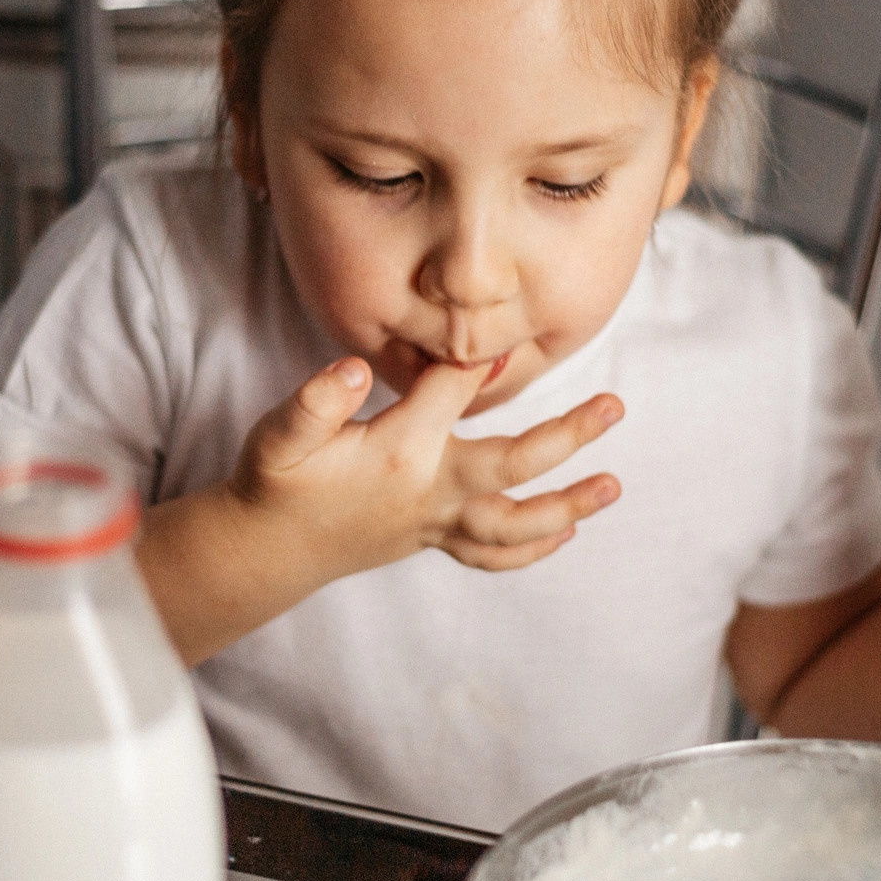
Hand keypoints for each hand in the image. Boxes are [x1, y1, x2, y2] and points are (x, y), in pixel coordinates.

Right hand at [230, 355, 623, 582]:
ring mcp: (434, 522)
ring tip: (613, 487)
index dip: (474, 357)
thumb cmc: (274, 482)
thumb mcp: (279, 434)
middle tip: (615, 407)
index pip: (453, 390)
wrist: (265, 549)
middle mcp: (428, 491)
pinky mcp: (432, 539)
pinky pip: (491, 552)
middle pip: (512, 462)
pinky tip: (567, 533)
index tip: (497, 328)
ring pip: (514, 520)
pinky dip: (530, 547)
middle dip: (569, 435)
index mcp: (399, 452)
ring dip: (568, 505)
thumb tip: (356, 367)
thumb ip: (317, 401)